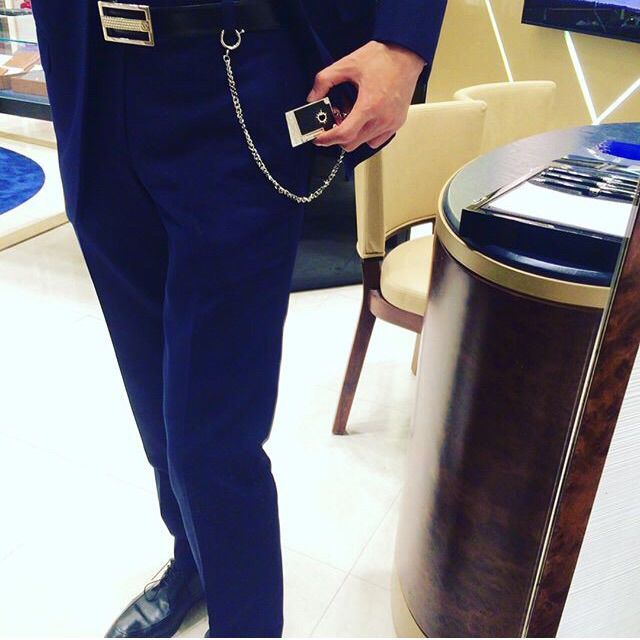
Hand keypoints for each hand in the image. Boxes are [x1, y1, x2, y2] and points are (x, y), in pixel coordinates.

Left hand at [307, 41, 424, 151]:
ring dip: (353, 136)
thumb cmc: (382, 58)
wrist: (406, 54)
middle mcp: (382, 118)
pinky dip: (366, 135)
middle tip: (333, 122)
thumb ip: (325, 80)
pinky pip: (377, 140)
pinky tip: (364, 120)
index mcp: (369, 105)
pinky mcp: (397, 123)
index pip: (344, 134)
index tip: (319, 138)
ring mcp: (391, 123)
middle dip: (338, 137)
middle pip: (352, 144)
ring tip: (351, 118)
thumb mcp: (347, 64)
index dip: (327, 139)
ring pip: (364, 143)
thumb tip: (312, 97)